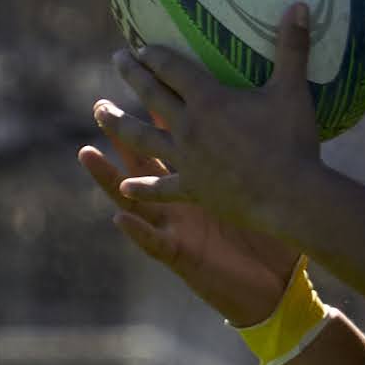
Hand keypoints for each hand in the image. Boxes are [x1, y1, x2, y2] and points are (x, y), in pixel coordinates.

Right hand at [77, 97, 296, 325]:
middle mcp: (180, 201)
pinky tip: (120, 218)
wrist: (276, 289)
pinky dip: (138, 233)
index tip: (145, 74)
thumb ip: (262, 152)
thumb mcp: (262, 189)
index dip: (158, 111)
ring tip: (86, 154)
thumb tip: (278, 110)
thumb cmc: (272, 238)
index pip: (174, 139)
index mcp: (197, 180)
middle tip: (99, 103)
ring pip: (137, 200)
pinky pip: (155, 245)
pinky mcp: (182, 258)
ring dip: (110, 179)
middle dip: (121, 134)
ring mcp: (177, 229)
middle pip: (144, 162)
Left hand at [105, 4, 333, 249]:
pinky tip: (125, 187)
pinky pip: (162, 189)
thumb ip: (292, 47)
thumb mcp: (292, 90)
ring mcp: (187, 160)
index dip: (155, 54)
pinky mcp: (194, 189)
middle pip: (151, 95)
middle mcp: (188, 126)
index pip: (172, 68)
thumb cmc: (291, 141)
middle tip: (117, 59)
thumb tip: (300, 5)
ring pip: (143, 138)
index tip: (141, 45)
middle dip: (132, 74)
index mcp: (208, 99)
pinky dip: (143, 189)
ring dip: (118, 123)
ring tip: (100, 112)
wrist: (288, 196)